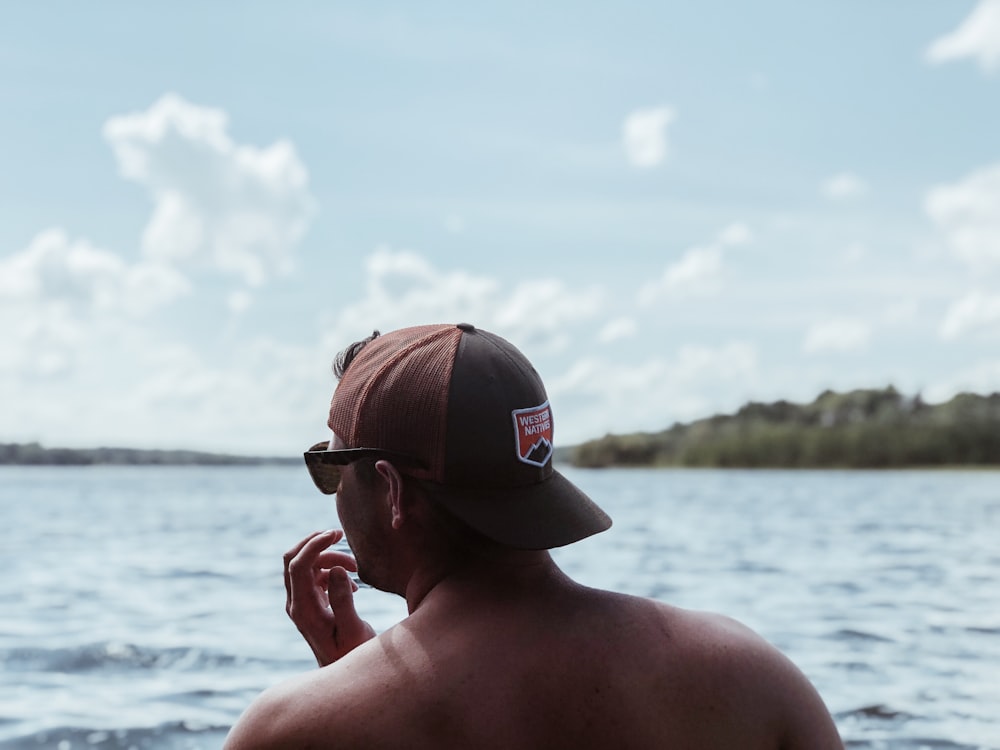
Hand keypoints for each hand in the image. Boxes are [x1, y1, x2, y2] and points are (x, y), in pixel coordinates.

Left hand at [284, 529, 375, 666]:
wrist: (345, 678)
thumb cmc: (352, 656)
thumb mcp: (353, 630)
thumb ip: (343, 600)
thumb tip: (336, 570)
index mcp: (303, 610)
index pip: (298, 566)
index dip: (314, 544)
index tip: (337, 534)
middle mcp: (297, 604)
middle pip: (293, 559)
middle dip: (315, 543)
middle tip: (341, 535)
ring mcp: (302, 604)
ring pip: (306, 565)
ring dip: (329, 558)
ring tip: (357, 567)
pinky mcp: (311, 604)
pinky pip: (314, 575)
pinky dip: (331, 569)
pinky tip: (354, 582)